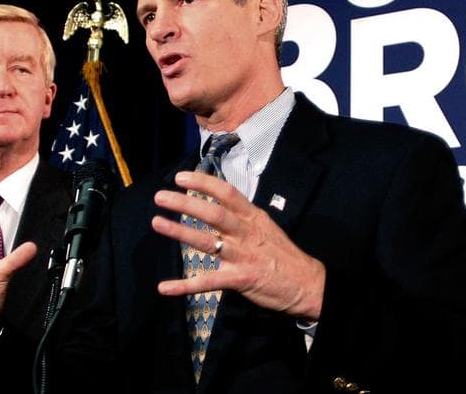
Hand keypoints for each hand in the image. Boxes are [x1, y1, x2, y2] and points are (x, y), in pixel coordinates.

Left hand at [152, 171, 324, 319]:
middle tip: (161, 196)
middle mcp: (246, 232)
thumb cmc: (283, 254)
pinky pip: (207, 282)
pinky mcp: (240, 279)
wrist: (308, 284)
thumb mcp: (266, 226)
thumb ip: (242, 216)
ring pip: (207, 241)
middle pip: (213, 213)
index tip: (180, 177)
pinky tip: (164, 287)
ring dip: (179, 232)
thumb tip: (219, 203)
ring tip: (157, 222)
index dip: (202, 182)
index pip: (226, 192)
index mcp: (252, 217)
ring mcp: (243, 255)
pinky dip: (184, 286)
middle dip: (185, 203)